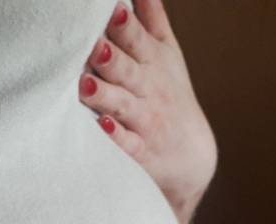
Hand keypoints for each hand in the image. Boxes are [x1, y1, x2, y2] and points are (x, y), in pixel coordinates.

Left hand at [78, 0, 217, 223]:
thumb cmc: (170, 97)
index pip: (138, 41)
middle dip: (112, 59)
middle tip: (95, 47)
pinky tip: (103, 127)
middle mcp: (149, 90)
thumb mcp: (168, 54)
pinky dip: (117, 138)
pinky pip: (128, 145)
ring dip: (105, 96)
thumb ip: (152, 19)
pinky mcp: (141, 153)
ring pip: (123, 106)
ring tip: (85, 85)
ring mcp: (145, 122)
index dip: (125, 27)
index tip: (113, 12)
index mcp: (154, 62)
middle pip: (128, 71)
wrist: (191, 157)